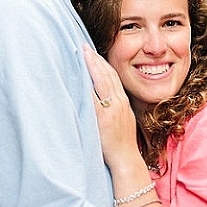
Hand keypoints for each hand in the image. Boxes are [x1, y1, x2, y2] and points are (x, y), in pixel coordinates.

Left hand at [83, 44, 139, 170]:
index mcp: (123, 102)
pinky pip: (94, 97)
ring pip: (102, 81)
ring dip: (92, 65)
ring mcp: (111, 109)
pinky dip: (87, 84)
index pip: (113, 77)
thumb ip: (114, 107)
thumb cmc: (122, 143)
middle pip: (107, 74)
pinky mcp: (103, 118)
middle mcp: (119, 102)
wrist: (126, 160)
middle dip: (96, 59)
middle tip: (85, 46)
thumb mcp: (123, 120)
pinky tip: (80, 75)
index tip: (93, 52)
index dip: (103, 63)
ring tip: (83, 53)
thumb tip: (102, 97)